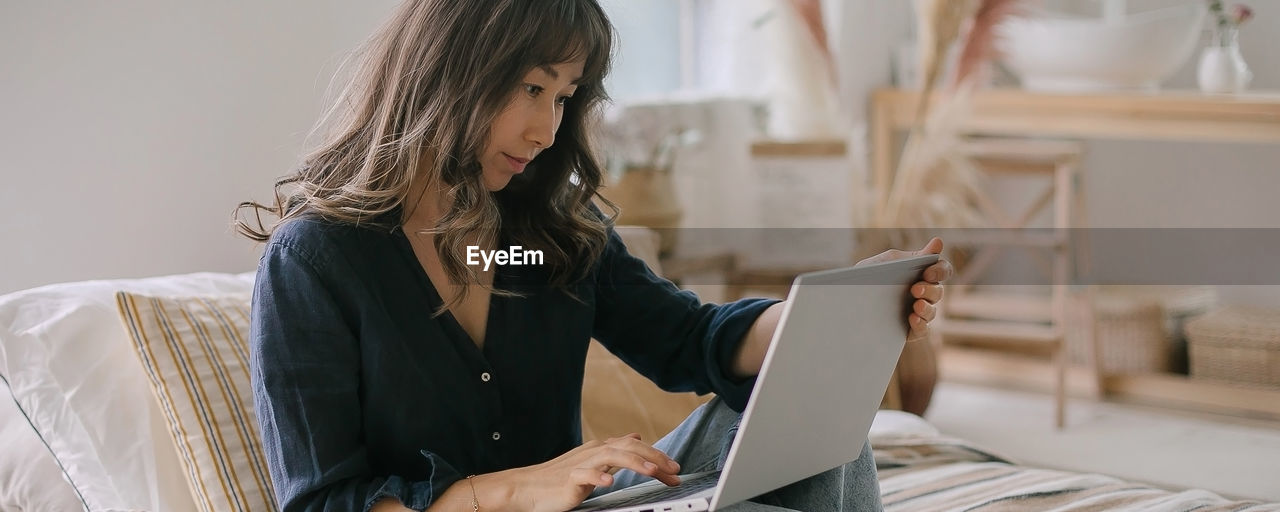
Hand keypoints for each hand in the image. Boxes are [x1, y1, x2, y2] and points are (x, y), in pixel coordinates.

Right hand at [509, 433, 681, 511]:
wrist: (526, 488)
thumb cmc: (559, 478)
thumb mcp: (593, 462)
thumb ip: (615, 450)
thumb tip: (636, 437)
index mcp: (601, 449)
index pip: (635, 448)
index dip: (658, 456)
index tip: (676, 470)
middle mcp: (594, 452)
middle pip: (629, 448)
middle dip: (655, 458)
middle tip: (675, 471)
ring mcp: (581, 464)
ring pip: (612, 456)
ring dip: (635, 463)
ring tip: (653, 472)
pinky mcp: (569, 479)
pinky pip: (585, 475)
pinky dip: (598, 477)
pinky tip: (610, 482)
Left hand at [856, 237, 952, 340]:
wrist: (849, 300)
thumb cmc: (870, 275)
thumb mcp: (888, 262)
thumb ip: (913, 255)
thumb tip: (939, 241)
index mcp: (921, 274)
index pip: (942, 270)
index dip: (940, 270)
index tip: (928, 272)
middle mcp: (924, 294)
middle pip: (938, 292)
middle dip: (929, 290)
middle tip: (915, 289)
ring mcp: (918, 312)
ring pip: (932, 312)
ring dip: (927, 309)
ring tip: (916, 306)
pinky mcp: (910, 330)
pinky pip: (923, 330)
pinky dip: (921, 325)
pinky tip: (912, 319)